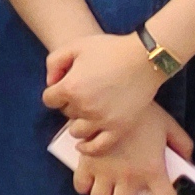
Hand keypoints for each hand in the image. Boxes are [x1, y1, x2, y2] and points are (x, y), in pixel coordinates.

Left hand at [43, 31, 166, 142]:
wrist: (145, 58)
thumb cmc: (110, 49)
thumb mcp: (75, 46)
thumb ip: (54, 62)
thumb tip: (51, 83)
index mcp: (70, 87)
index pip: (49, 99)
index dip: (56, 92)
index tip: (67, 86)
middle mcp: (84, 107)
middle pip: (65, 113)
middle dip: (71, 104)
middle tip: (86, 93)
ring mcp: (102, 120)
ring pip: (77, 132)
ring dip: (79, 123)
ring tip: (89, 113)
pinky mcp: (119, 128)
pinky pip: (98, 147)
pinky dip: (88, 149)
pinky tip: (83, 145)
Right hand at [69, 106, 194, 194]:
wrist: (112, 93)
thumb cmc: (143, 110)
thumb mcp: (168, 126)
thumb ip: (182, 145)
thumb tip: (188, 164)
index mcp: (152, 170)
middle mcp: (128, 176)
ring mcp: (105, 171)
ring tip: (107, 189)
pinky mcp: (86, 162)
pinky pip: (81, 187)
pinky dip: (85, 187)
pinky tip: (90, 178)